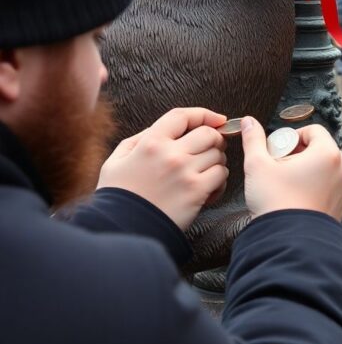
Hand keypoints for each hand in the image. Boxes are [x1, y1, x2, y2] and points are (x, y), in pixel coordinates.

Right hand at [97, 108, 228, 230]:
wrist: (122, 229)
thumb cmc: (118, 196)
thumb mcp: (117, 160)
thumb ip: (139, 140)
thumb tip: (166, 129)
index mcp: (151, 142)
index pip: (183, 116)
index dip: (204, 114)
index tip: (217, 119)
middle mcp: (170, 153)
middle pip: (209, 133)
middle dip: (215, 139)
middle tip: (213, 149)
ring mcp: (185, 172)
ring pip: (218, 154)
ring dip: (217, 161)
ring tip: (206, 171)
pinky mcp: (196, 191)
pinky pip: (221, 175)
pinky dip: (220, 180)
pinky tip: (209, 189)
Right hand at [240, 117, 341, 221]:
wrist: (288, 242)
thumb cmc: (275, 202)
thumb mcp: (258, 165)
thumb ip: (253, 139)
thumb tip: (248, 121)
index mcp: (328, 153)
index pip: (314, 130)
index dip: (293, 137)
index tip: (279, 151)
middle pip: (321, 149)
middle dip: (300, 154)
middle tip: (280, 167)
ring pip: (326, 170)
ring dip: (309, 171)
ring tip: (288, 185)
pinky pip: (330, 189)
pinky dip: (317, 189)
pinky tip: (298, 199)